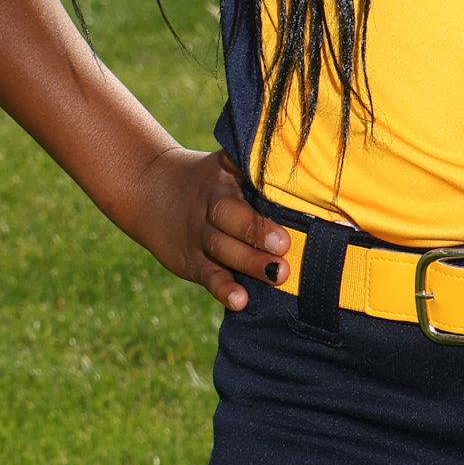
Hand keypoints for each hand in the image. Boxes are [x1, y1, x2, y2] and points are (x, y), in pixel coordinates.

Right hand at [126, 146, 290, 311]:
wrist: (151, 190)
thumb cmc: (212, 180)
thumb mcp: (229, 163)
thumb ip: (263, 167)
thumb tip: (312, 166)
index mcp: (225, 177)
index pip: (243, 179)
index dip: (262, 189)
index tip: (288, 205)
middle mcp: (211, 205)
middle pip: (229, 216)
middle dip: (257, 231)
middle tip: (285, 245)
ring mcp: (200, 235)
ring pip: (222, 248)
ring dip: (250, 263)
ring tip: (277, 275)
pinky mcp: (193, 262)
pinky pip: (209, 276)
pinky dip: (224, 289)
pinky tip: (240, 301)